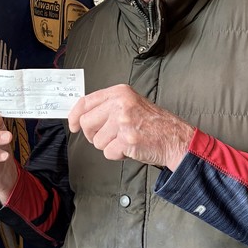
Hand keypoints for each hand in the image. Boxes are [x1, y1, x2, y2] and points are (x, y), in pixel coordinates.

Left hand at [68, 84, 193, 169]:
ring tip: (125, 140)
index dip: (75, 115)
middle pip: (86, 122)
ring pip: (96, 141)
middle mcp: (120, 104)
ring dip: (109, 146)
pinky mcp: (127, 139)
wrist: (175, 138)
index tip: (73, 125)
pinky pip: (108, 152)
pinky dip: (117, 155)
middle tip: (109, 137)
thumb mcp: (130, 104)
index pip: (86, 101)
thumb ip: (107, 107)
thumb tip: (81, 116)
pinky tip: (130, 148)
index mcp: (119, 93)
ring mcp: (123, 121)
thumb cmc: (154, 124)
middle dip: (93, 134)